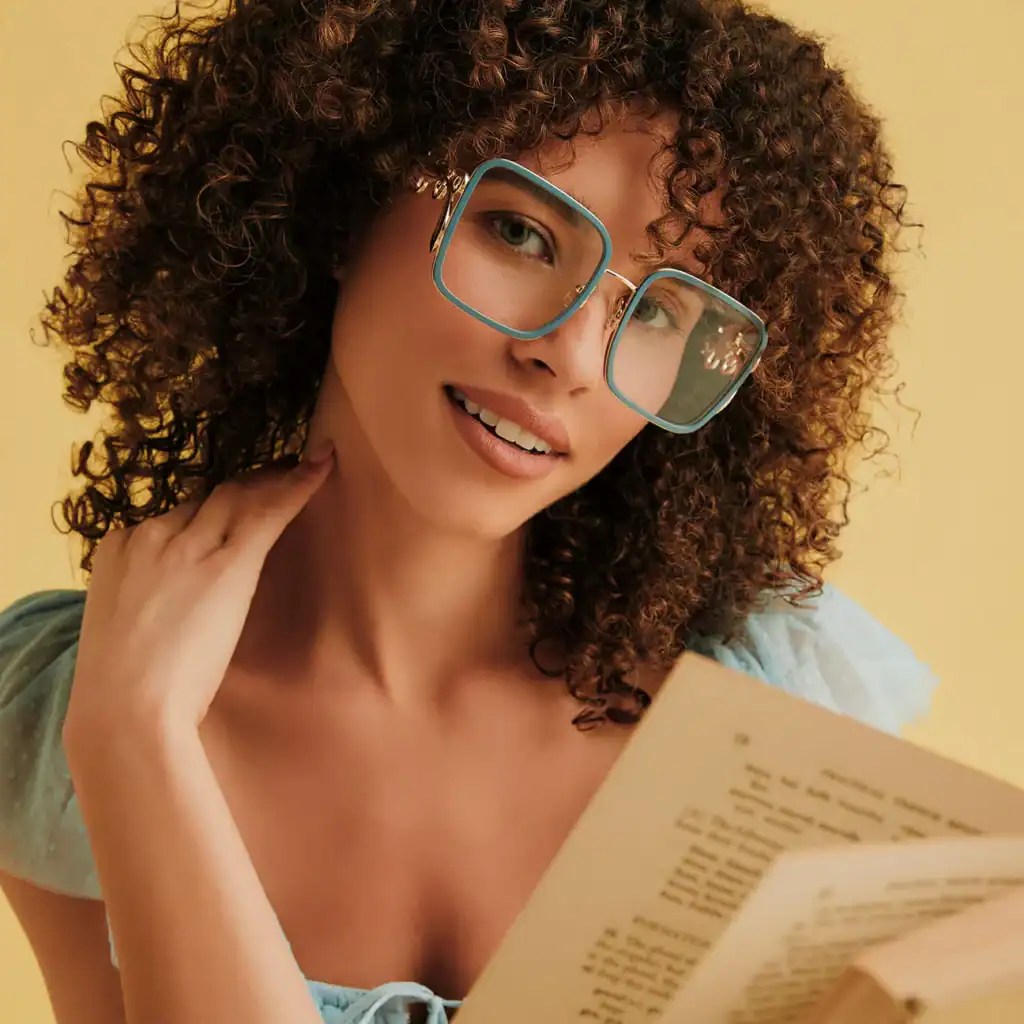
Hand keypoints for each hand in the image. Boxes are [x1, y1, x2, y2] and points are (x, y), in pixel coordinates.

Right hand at [64, 443, 334, 737]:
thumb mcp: (121, 629)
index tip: (230, 508)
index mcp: (119, 549)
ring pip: (241, 496)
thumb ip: (147, 602)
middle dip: (247, 484)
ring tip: (305, 464)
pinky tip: (323, 465)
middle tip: (277, 472)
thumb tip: (171, 610)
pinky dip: (300, 484)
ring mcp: (190, 546)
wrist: (125, 710)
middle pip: (210, 498)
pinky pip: (270, 511)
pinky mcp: (228, 563)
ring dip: (275, 478)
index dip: (209, 511)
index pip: (175, 516)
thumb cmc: (121, 692)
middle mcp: (153, 535)